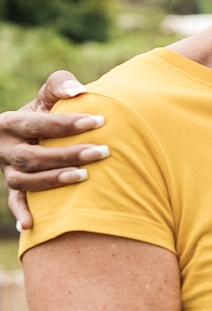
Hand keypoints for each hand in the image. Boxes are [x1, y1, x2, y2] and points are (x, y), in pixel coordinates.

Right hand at [0, 71, 106, 229]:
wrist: (42, 132)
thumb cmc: (51, 110)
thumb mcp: (50, 96)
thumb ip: (60, 85)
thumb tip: (78, 91)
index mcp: (10, 123)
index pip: (37, 124)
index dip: (67, 124)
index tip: (99, 121)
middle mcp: (5, 149)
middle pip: (31, 156)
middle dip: (67, 154)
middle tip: (102, 151)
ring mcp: (9, 170)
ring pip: (23, 181)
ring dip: (52, 180)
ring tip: (84, 176)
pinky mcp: (16, 188)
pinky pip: (15, 202)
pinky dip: (21, 213)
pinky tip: (32, 225)